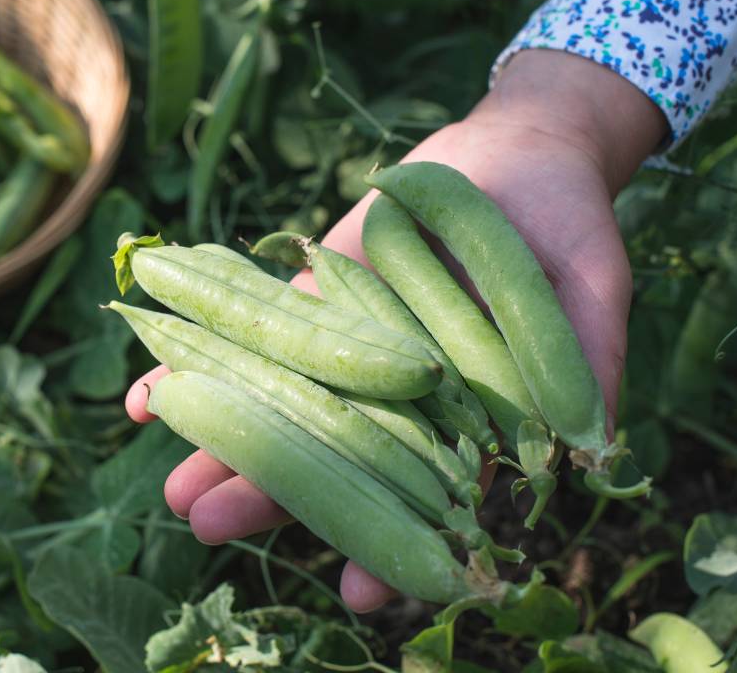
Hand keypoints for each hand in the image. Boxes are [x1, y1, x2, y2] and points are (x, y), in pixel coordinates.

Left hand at [124, 49, 667, 611]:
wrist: (515, 148)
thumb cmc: (566, 224)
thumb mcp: (592, 290)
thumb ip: (585, 365)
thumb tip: (589, 453)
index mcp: (460, 417)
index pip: (420, 492)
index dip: (393, 538)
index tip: (359, 588)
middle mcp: (392, 393)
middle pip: (329, 453)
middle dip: (271, 491)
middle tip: (207, 526)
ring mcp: (344, 345)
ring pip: (279, 400)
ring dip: (221, 439)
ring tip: (172, 485)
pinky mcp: (310, 294)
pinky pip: (251, 327)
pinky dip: (199, 352)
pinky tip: (144, 393)